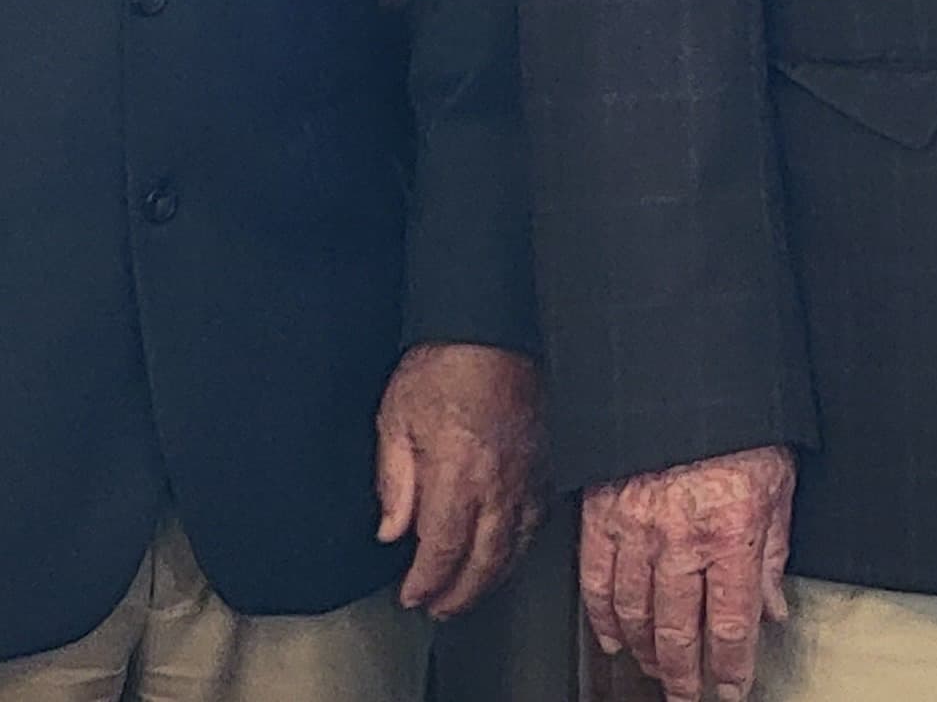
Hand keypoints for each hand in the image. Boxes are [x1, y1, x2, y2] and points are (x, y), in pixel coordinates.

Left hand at [373, 340, 546, 618]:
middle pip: (484, 560)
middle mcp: (499, 482)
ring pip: (515, 545)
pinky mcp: (545, 460)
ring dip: (491, 577)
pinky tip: (507, 550)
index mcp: (458, 474)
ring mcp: (528, 473)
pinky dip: (520, 544)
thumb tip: (392, 531)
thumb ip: (393, 482)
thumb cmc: (443, 365)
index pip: (443, 550)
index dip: (427, 583)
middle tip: (439, 608)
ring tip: (470, 591)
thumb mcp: (395, 420)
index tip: (411, 596)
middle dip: (459, 594)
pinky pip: (537, 517)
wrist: (489, 327)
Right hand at [581, 445, 793, 700]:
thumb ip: (773, 552)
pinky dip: (602, 616)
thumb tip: (772, 607)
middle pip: (677, 631)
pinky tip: (613, 636)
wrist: (693, 376)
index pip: (731, 624)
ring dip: (645, 652)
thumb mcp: (779, 485)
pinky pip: (596, 579)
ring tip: (657, 670)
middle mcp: (681, 537)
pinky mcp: (603, 512)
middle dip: (685, 674)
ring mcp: (636, 527)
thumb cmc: (741, 424)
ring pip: (634, 613)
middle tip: (690, 692)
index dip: (731, 668)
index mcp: (731, 531)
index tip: (732, 687)